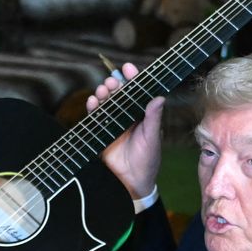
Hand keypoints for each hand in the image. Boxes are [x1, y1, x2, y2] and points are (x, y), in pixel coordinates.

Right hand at [86, 62, 163, 200]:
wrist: (133, 183)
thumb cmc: (148, 160)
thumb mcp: (152, 138)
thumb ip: (153, 118)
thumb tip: (159, 98)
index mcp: (141, 115)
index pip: (137, 92)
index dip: (132, 78)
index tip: (127, 67)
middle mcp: (127, 116)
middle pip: (118, 94)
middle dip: (114, 84)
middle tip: (113, 81)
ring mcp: (113, 124)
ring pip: (106, 102)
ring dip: (103, 93)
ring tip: (103, 90)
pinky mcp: (101, 133)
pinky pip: (95, 117)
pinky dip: (92, 108)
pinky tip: (92, 102)